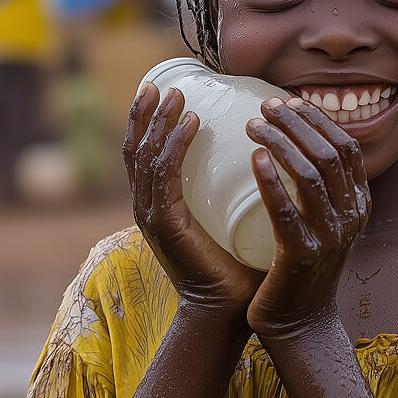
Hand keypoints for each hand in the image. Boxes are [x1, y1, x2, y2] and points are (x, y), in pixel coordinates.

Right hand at [122, 82, 263, 318]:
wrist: (225, 313)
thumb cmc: (235, 268)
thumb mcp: (227, 220)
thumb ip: (232, 192)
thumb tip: (262, 156)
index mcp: (159, 206)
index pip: (143, 155)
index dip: (148, 122)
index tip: (161, 90)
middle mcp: (147, 208)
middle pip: (135, 150)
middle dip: (145, 114)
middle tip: (159, 83)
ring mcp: (151, 217)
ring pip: (146, 157)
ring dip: (160, 121)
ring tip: (177, 95)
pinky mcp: (164, 226)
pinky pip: (164, 177)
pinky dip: (175, 146)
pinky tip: (193, 124)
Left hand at [244, 97, 370, 338]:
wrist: (300, 324)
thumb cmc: (302, 267)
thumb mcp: (325, 223)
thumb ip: (319, 188)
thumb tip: (294, 139)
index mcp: (358, 204)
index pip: (346, 147)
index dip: (319, 119)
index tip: (289, 101)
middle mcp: (351, 217)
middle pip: (329, 153)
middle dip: (297, 123)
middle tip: (265, 106)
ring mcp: (330, 236)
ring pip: (310, 174)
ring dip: (281, 143)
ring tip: (253, 125)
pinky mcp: (302, 255)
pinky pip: (286, 210)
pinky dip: (271, 180)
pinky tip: (254, 159)